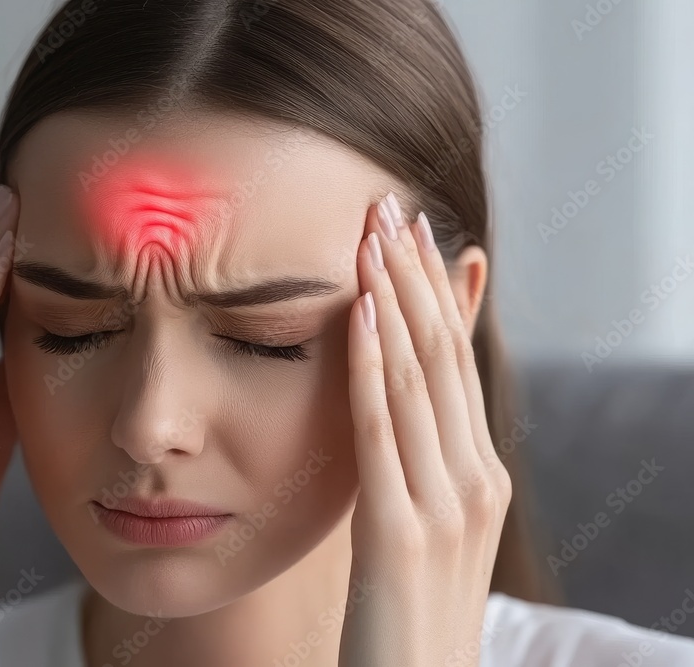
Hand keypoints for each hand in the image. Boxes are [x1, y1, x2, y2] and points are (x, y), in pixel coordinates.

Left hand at [337, 193, 511, 666]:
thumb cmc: (410, 614)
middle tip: (388, 207)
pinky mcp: (400, 530)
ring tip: (372, 235)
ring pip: (419, 378)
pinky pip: (384, 429)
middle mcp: (475, 479)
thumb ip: (418, 464)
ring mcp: (445, 504)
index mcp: (480, 476)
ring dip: (394, 299)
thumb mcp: (425, 526)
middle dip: (414, 276)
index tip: (410, 234)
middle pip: (444, 355)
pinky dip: (372, 365)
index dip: (434, 294)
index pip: (458, 364)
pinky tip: (358, 314)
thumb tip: (403, 410)